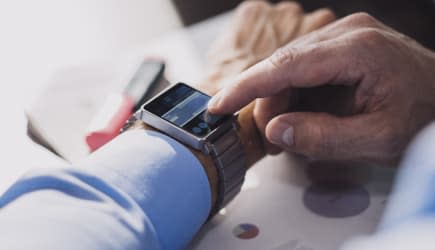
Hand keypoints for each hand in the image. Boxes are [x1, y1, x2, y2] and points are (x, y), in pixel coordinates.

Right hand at [208, 13, 434, 165]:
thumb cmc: (426, 118)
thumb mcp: (378, 139)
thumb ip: (324, 137)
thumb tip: (276, 130)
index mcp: (357, 50)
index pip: (285, 66)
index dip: (246, 87)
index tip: (218, 105)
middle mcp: (348, 33)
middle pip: (283, 65)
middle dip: (267, 103)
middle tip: (270, 140)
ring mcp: (345, 35)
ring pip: (289, 66)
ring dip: (281, 100)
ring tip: (292, 132)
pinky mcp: (343, 44)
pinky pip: (304, 66)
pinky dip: (295, 93)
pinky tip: (304, 115)